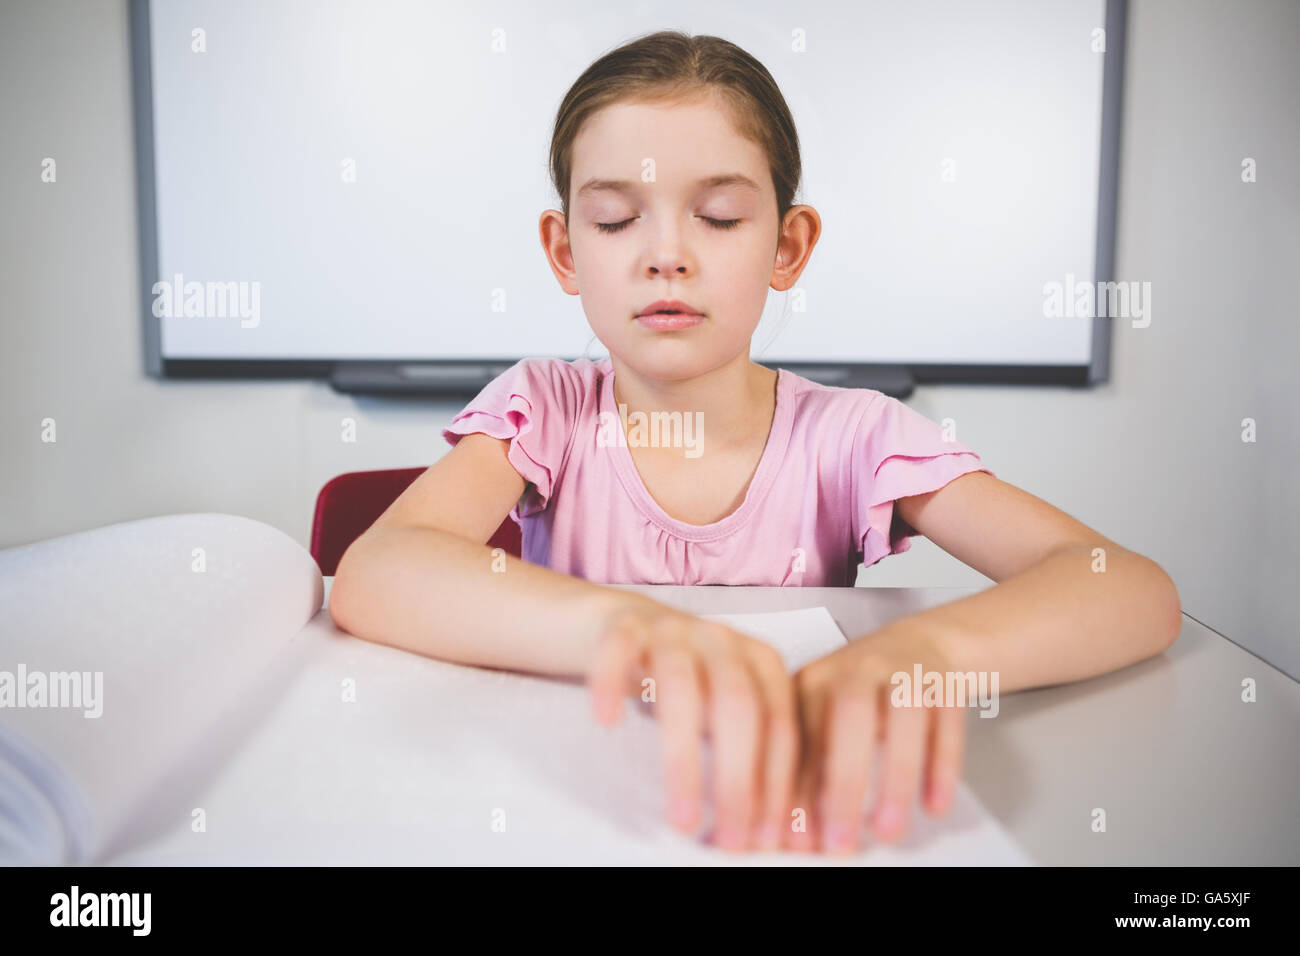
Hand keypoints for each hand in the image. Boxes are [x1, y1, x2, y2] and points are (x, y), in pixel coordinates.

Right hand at [585, 594, 797, 851]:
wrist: (635, 627)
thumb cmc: (692, 685)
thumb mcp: (729, 712)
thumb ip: (753, 756)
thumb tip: (768, 833)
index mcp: (763, 662)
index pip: (779, 725)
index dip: (776, 783)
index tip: (765, 837)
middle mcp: (723, 640)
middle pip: (738, 707)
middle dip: (738, 780)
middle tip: (731, 838)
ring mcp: (674, 629)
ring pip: (680, 687)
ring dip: (682, 760)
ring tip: (681, 818)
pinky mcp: (627, 625)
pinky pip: (618, 649)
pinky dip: (610, 683)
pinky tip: (607, 723)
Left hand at [784, 624, 967, 854]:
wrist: (915, 645)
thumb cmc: (858, 695)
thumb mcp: (820, 720)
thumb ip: (806, 772)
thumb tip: (795, 836)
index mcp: (813, 681)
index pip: (800, 734)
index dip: (798, 789)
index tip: (802, 840)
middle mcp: (857, 669)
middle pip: (849, 714)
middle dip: (843, 782)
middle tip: (841, 841)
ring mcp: (903, 671)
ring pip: (904, 714)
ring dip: (896, 778)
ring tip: (888, 830)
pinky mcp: (943, 682)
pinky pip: (947, 721)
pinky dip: (942, 766)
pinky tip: (933, 806)